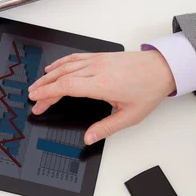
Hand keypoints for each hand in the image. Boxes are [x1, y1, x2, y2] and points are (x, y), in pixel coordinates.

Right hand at [28, 50, 175, 143]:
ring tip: (37, 85)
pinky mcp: (100, 56)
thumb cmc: (148, 89)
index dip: (48, 92)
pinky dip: (60, 63)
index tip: (36, 99)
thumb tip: (88, 138)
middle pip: (61, 77)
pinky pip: (75, 58)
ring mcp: (98, 61)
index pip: (67, 86)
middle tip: (33, 98)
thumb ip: (106, 128)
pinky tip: (53, 68)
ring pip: (65, 66)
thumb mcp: (130, 116)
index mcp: (102, 84)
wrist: (162, 68)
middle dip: (43, 87)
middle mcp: (97, 69)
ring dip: (48, 75)